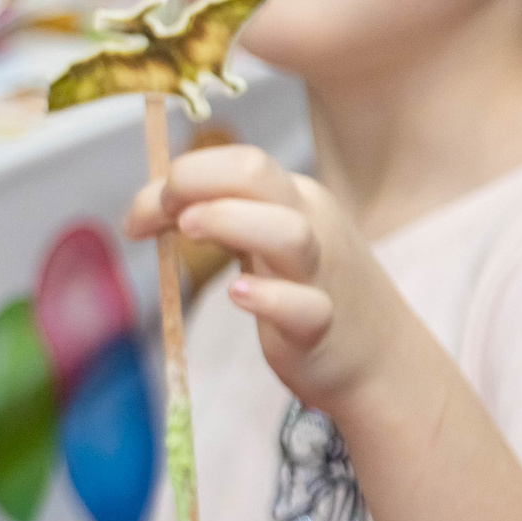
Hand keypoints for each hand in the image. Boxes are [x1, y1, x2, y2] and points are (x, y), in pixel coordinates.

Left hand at [128, 142, 418, 415]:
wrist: (381, 359)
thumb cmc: (304, 291)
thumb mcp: (262, 242)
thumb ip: (214, 217)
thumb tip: (147, 207)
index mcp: (292, 198)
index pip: (235, 161)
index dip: (180, 176)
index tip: (140, 216)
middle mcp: (309, 224)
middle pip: (257, 173)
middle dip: (196, 180)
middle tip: (164, 214)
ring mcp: (319, 274)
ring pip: (286, 232)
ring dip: (230, 222)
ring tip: (189, 231)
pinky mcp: (320, 326)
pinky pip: (302, 305)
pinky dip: (267, 296)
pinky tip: (238, 294)